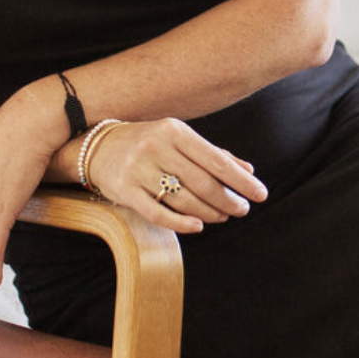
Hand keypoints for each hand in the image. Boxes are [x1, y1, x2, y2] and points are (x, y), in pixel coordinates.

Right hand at [88, 118, 267, 233]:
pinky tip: (198, 226)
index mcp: (175, 131)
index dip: (241, 181)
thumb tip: (249, 170)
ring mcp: (139, 170)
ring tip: (223, 217)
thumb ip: (214, 154)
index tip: (260, 195)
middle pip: (202, 183)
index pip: (216, 160)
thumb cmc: (149, 144)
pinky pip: (158, 213)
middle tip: (242, 210)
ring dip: (209, 213)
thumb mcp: (180, 140)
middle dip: (228, 200)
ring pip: (183, 199)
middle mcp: (156, 148)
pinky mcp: (125, 191)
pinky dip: (181, 223)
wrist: (98, 148)